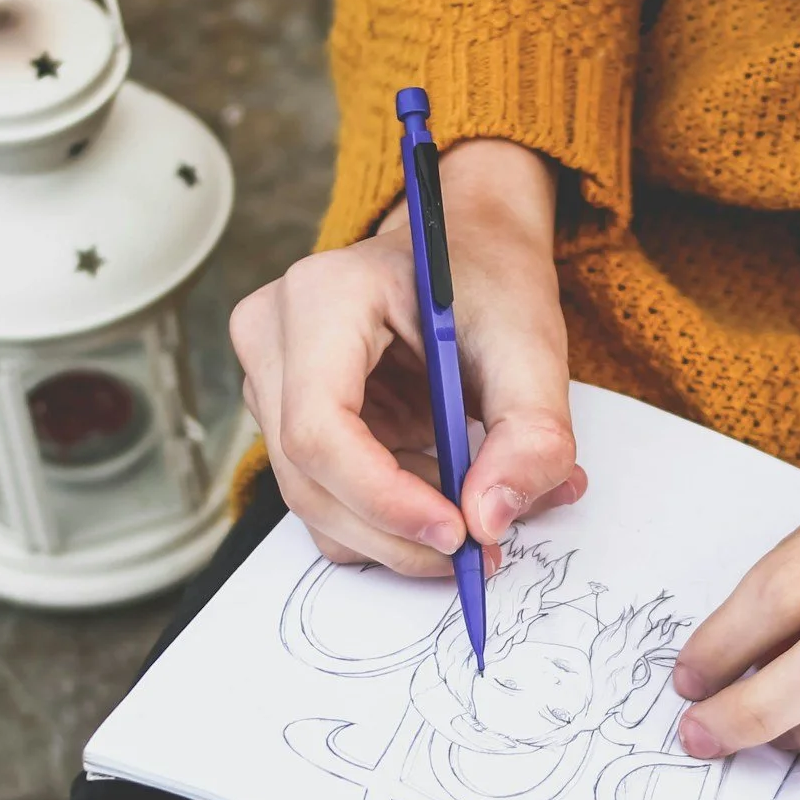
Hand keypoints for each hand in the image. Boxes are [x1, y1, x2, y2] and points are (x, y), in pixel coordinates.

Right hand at [230, 138, 585, 574]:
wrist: (469, 249)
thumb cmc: (491, 281)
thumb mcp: (532, 346)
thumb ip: (530, 434)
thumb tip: (489, 521)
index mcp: (321, 298)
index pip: (319, 429)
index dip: (383, 498)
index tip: (459, 533)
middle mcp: (272, 336)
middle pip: (308, 478)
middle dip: (397, 533)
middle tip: (480, 550)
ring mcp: (267, 377)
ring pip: (311, 500)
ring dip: (395, 532)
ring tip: (473, 507)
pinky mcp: (284, 413)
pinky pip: (323, 495)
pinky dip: (384, 518)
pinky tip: (438, 490)